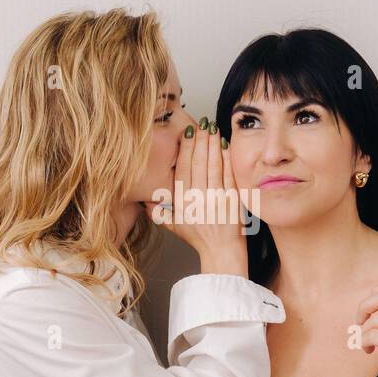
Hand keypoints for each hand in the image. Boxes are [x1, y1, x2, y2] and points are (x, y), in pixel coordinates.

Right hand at [154, 119, 248, 270]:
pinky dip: (227, 159)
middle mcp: (197, 200)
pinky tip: (226, 146)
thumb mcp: (175, 227)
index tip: (188, 133)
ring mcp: (215, 200)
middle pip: (198, 163)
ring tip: (213, 129)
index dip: (186, 149)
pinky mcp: (231, 201)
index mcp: (182, 203)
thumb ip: (160, 214)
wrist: (221, 252)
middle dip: (201, 141)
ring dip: (213, 145)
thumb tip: (146, 203)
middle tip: (202, 124)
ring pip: (213, 166)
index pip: (182, 169)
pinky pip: (228, 175)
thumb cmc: (200, 239)